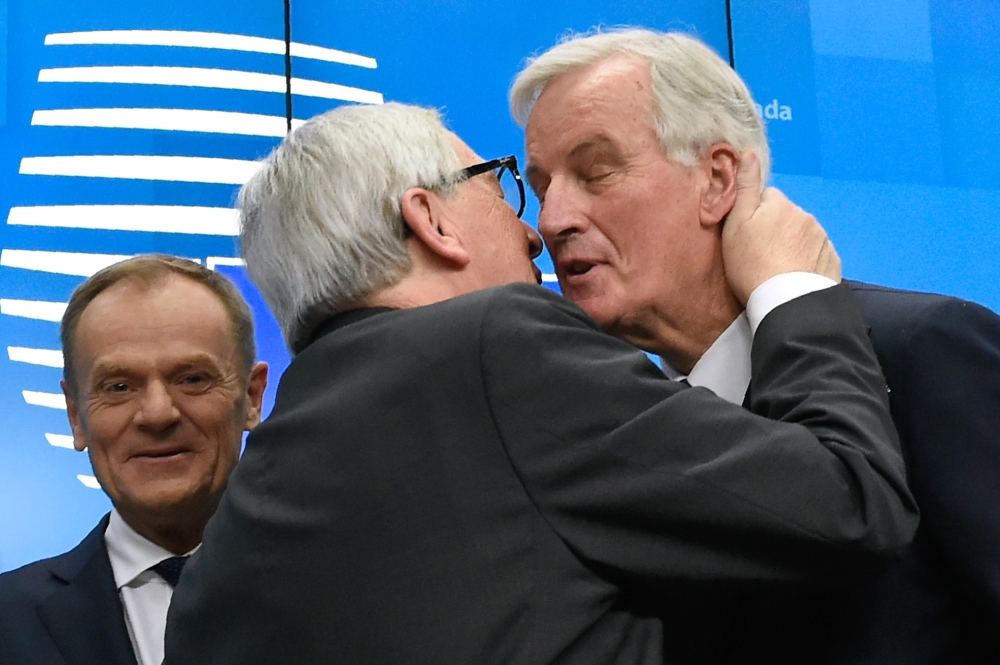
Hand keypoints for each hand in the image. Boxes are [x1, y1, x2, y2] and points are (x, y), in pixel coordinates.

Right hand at [722, 151, 840, 304]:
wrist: (785, 302)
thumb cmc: (751, 263)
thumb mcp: (736, 224)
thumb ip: (745, 186)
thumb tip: (749, 152)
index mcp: (780, 204)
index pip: (765, 197)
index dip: (754, 214)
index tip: (747, 234)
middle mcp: (804, 214)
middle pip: (785, 214)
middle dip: (775, 226)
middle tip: (761, 252)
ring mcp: (821, 237)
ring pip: (801, 232)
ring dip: (791, 242)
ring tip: (778, 266)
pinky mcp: (831, 259)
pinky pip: (815, 252)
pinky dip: (806, 258)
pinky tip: (795, 274)